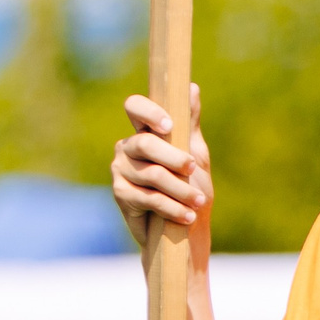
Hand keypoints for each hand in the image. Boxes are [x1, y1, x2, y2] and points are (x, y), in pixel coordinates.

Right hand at [111, 87, 210, 261]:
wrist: (185, 232)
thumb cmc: (191, 187)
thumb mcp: (195, 153)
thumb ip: (190, 123)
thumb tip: (191, 87)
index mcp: (144, 131)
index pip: (135, 107)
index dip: (148, 112)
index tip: (169, 125)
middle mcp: (127, 147)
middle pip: (145, 143)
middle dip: (174, 157)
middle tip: (194, 168)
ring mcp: (120, 171)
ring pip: (152, 174)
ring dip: (181, 190)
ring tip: (198, 202)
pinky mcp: (120, 195)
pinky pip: (148, 197)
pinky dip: (172, 207)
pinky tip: (187, 215)